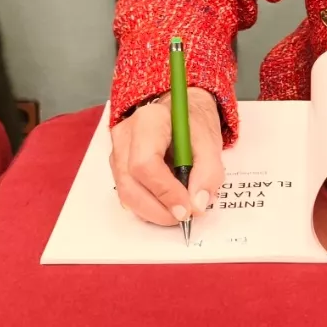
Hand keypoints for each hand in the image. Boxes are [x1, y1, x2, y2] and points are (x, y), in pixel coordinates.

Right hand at [109, 87, 224, 225]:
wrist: (179, 109)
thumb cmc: (193, 121)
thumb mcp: (210, 140)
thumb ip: (209, 171)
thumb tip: (197, 203)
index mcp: (148, 121)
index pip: (145, 164)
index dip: (165, 192)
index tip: (187, 209)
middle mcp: (125, 136)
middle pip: (130, 184)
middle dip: (158, 209)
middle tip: (184, 217)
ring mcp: (117, 151)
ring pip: (126, 193)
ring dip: (153, 211)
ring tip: (178, 211)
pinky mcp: (118, 166)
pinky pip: (128, 194)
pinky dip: (148, 206)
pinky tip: (167, 203)